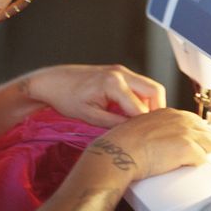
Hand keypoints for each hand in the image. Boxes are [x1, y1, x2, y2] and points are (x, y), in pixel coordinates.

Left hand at [26, 64, 166, 127]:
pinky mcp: (119, 73)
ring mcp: (121, 70)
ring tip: (141, 124)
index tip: (145, 139)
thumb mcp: (89, 116)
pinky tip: (132, 114)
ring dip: (151, 105)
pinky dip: (142, 99)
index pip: (141, 108)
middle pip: (155, 91)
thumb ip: (114, 124)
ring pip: (150, 87)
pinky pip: (140, 86)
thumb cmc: (66, 98)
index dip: (144, 125)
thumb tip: (134, 132)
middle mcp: (121, 73)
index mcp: (113, 83)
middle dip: (157, 111)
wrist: (52, 81)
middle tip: (151, 130)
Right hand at [88, 107, 210, 181]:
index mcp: (169, 113)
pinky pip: (202, 159)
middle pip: (207, 132)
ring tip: (184, 162)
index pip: (195, 121)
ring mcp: (185, 132)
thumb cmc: (124, 143)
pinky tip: (179, 166)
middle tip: (190, 156)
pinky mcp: (187, 148)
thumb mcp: (142, 126)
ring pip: (210, 145)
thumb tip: (165, 140)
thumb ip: (158, 128)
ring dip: (200, 154)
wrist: (119, 152)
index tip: (193, 143)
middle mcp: (180, 119)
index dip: (195, 135)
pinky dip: (193, 165)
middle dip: (202, 145)